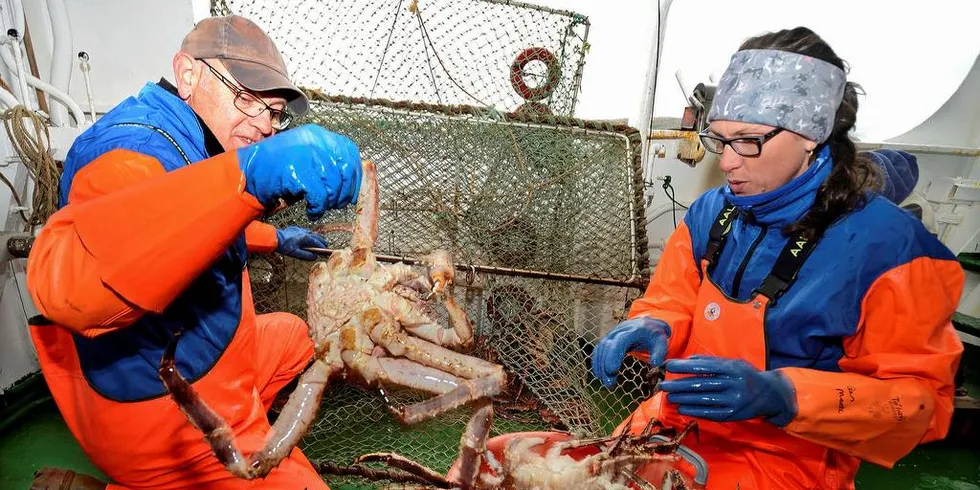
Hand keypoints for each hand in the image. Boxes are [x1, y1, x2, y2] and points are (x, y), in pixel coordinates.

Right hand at [237, 124, 361, 220]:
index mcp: (318, 135)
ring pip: (335, 184)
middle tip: (338, 203)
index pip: (349, 152)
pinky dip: (318, 208)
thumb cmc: (275, 168)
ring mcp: (307, 155)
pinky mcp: (299, 172)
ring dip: (330, 202)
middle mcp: (315, 141)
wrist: (247, 173)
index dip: (355, 174)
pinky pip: (320, 196)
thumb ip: (328, 162)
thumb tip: (353, 179)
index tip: (353, 189)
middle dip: (345, 191)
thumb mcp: (305, 157)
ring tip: (321, 207)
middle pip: (346, 169)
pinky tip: (312, 211)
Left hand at [276, 226, 327, 260]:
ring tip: (318, 242)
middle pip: (316, 236)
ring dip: (316, 237)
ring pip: (311, 233)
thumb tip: (314, 257)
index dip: (322, 246)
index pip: (317, 242)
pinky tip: (308, 238)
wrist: (275, 238)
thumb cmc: (285, 246)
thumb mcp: (296, 253)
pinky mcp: (295, 229)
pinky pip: (305, 231)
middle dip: (321, 241)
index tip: (326, 249)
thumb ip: (306, 255)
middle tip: (325, 245)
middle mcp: (304, 232)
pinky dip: (309, 235)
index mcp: (305, 238)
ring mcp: (300, 230)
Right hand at [591, 316, 669, 388]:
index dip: (612, 355)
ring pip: (600, 350)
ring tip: (607, 383)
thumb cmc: (653, 335)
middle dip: (605, 366)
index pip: (618, 342)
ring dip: (600, 367)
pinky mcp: (607, 341)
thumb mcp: (661, 342)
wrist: (646, 325)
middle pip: (606, 347)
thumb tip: (654, 364)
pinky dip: (597, 363)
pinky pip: (598, 351)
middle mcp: (618, 331)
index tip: (612, 370)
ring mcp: (610, 335)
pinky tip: (600, 375)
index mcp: (631, 331)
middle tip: (610, 384)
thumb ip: (659, 353)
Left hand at [660, 355, 796, 425]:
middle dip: (679, 385)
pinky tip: (682, 409)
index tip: (668, 366)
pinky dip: (694, 411)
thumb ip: (710, 361)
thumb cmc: (746, 375)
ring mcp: (733, 400)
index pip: (703, 367)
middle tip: (663, 385)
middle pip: (701, 384)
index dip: (684, 367)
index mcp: (731, 368)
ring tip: (669, 397)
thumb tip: (686, 360)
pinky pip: (710, 413)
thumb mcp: (732, 363)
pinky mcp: (733, 415)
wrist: (770, 394)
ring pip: (703, 399)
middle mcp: (733, 384)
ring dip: (683, 399)